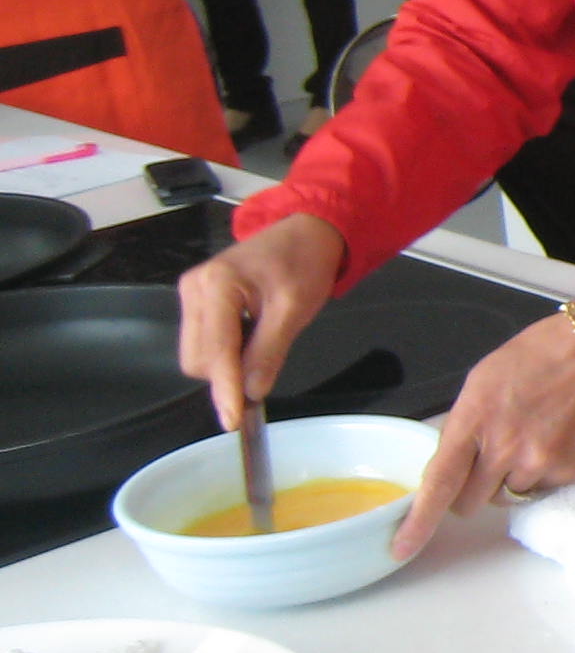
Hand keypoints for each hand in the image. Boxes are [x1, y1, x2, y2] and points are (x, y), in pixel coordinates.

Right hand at [178, 214, 346, 427]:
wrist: (305, 232)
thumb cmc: (304, 263)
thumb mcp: (295, 308)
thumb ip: (269, 351)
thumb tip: (251, 392)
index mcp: (217, 285)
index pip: (216, 351)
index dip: (225, 389)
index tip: (234, 420)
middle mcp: (194, 289)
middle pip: (198, 359)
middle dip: (227, 374)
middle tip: (266, 361)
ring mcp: (191, 294)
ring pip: (197, 354)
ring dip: (227, 363)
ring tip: (262, 337)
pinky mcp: (196, 300)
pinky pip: (204, 341)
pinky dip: (226, 350)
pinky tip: (250, 334)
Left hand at [396, 287, 574, 557]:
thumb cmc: (535, 357)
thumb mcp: (481, 382)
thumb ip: (462, 426)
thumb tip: (449, 465)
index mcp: (474, 420)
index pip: (439, 483)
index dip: (419, 521)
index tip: (402, 548)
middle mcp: (505, 447)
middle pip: (471, 502)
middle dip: (472, 488)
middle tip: (489, 457)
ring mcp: (539, 461)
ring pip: (507, 495)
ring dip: (510, 477)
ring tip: (530, 437)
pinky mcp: (568, 470)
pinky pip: (540, 488)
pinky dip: (541, 471)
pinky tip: (552, 438)